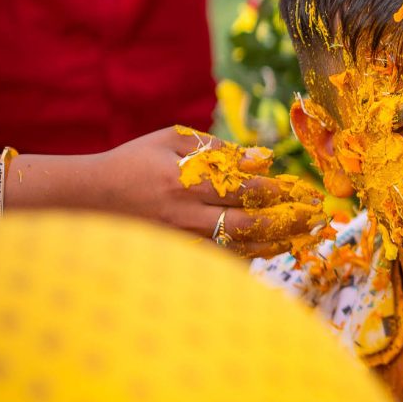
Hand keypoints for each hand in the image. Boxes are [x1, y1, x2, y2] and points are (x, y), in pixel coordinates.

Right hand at [89, 127, 330, 256]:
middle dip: (286, 220)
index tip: (303, 191)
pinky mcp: (176, 255)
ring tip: (304, 237)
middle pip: (248, 222)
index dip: (278, 191)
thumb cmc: (133, 162)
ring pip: (238, 247)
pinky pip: (220, 260)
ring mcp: (180, 240)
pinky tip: (272, 251)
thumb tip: (260, 160)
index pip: (243, 189)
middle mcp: (184, 215)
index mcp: (185, 182)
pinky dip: (250, 257)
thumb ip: (215, 148)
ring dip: (276, 243)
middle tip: (315, 217)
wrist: (86, 198)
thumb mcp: (169, 141)